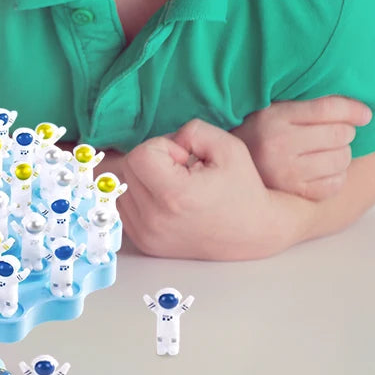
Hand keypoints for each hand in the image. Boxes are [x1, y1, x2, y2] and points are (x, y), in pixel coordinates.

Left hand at [117, 119, 291, 259]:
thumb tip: (168, 140)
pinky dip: (138, 196)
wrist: (254, 232)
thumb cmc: (242, 188)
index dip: (161, 147)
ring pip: (121, 187)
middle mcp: (156, 220)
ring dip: (142, 178)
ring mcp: (148, 235)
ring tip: (173, 184)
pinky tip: (163, 197)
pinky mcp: (144, 243)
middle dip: (150, 160)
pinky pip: (122, 207)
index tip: (184, 159)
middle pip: (126, 169)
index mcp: (175, 196)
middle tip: (181, 169)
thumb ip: (193, 131)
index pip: (139, 155)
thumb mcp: (228, 147)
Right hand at [230, 96, 370, 200]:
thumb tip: (358, 111)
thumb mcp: (271, 111)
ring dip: (340, 154)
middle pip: (340, 133)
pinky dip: (335, 176)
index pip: (327, 109)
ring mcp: (286, 171)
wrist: (222, 168)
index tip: (364, 113)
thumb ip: (305, 105)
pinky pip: (335, 183)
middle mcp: (278, 145)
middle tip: (331, 133)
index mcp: (272, 118)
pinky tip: (320, 169)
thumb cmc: (255, 135)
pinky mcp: (293, 193)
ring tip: (324, 151)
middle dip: (344, 132)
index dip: (353, 109)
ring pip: (341, 159)